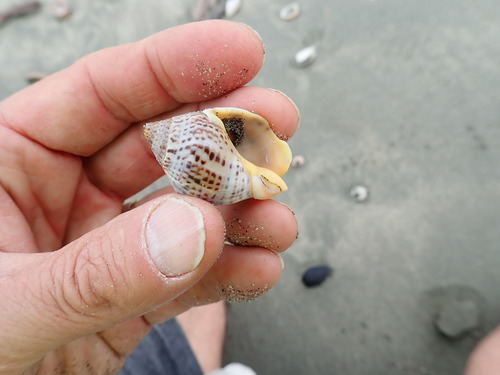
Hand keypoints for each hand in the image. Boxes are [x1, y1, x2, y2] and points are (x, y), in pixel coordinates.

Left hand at [0, 20, 298, 373]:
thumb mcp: (1, 306)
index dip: (174, 68)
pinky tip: (257, 267)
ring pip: (189, 211)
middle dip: (226, 136)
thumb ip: (90, 273)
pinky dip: (232, 271)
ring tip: (273, 218)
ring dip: (241, 212)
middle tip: (273, 128)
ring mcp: (109, 246)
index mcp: (12, 164)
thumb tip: (187, 233)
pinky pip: (194, 275)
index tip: (238, 55)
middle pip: (162, 145)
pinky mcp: (136, 296)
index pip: (102, 93)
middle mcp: (67, 197)